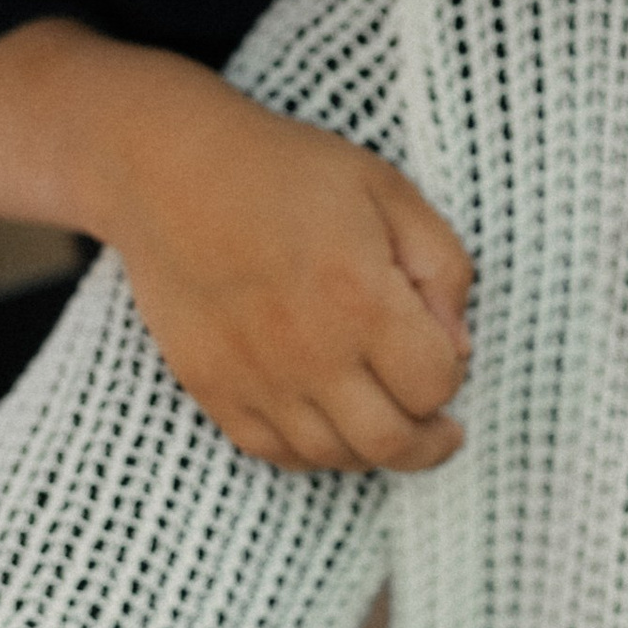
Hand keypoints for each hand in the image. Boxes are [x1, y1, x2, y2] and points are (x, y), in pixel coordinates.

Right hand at [91, 53, 474, 470]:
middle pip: (391, 442)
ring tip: (385, 422)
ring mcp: (255, 376)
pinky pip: (273, 452)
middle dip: (430, 444)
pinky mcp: (211, 386)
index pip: (436, 383)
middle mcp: (309, 350)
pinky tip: (329, 426)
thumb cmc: (286, 171)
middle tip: (441, 431)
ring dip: (372, 449)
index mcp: (361, 298)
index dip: (452, 377)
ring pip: (332, 456)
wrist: (168, 170)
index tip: (445, 358)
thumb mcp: (390, 191)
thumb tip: (459, 347)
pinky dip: (312, 452)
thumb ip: (442, 268)